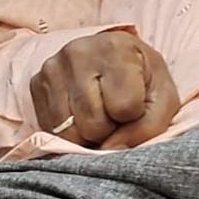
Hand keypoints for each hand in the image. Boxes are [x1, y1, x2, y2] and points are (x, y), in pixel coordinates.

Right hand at [32, 29, 179, 150]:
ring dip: (87, 133)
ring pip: (69, 131)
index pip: (124, 107)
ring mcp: (52, 67)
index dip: (133, 116)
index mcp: (116, 49)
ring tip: (98, 112)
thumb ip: (148, 127)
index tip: (135, 103)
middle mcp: (78, 53)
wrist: (114, 58)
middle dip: (108, 128)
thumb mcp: (162, 99)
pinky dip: (69, 131)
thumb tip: (110, 149)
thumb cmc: (143, 80)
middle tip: (114, 112)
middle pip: (93, 124)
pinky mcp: (36, 83)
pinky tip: (80, 113)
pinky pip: (51, 129)